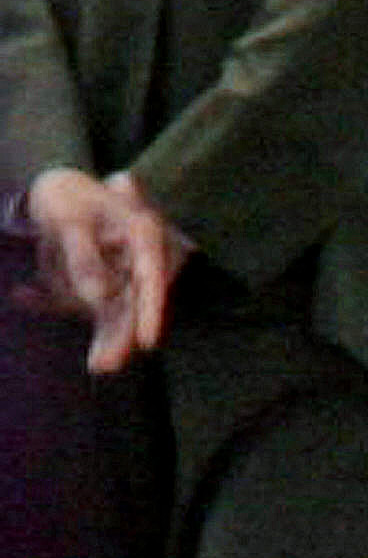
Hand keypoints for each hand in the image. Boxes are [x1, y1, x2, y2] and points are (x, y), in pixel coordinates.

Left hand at [20, 165, 180, 369]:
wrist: (55, 191)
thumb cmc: (69, 198)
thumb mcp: (69, 220)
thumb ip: (84, 257)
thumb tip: (100, 296)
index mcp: (141, 233)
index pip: (151, 276)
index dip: (151, 310)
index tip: (147, 341)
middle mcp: (135, 258)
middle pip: (133, 303)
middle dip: (121, 336)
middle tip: (105, 365)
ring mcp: (118, 276)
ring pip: (112, 312)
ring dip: (103, 338)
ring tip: (97, 364)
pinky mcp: (98, 291)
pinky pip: (80, 306)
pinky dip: (56, 304)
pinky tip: (26, 293)